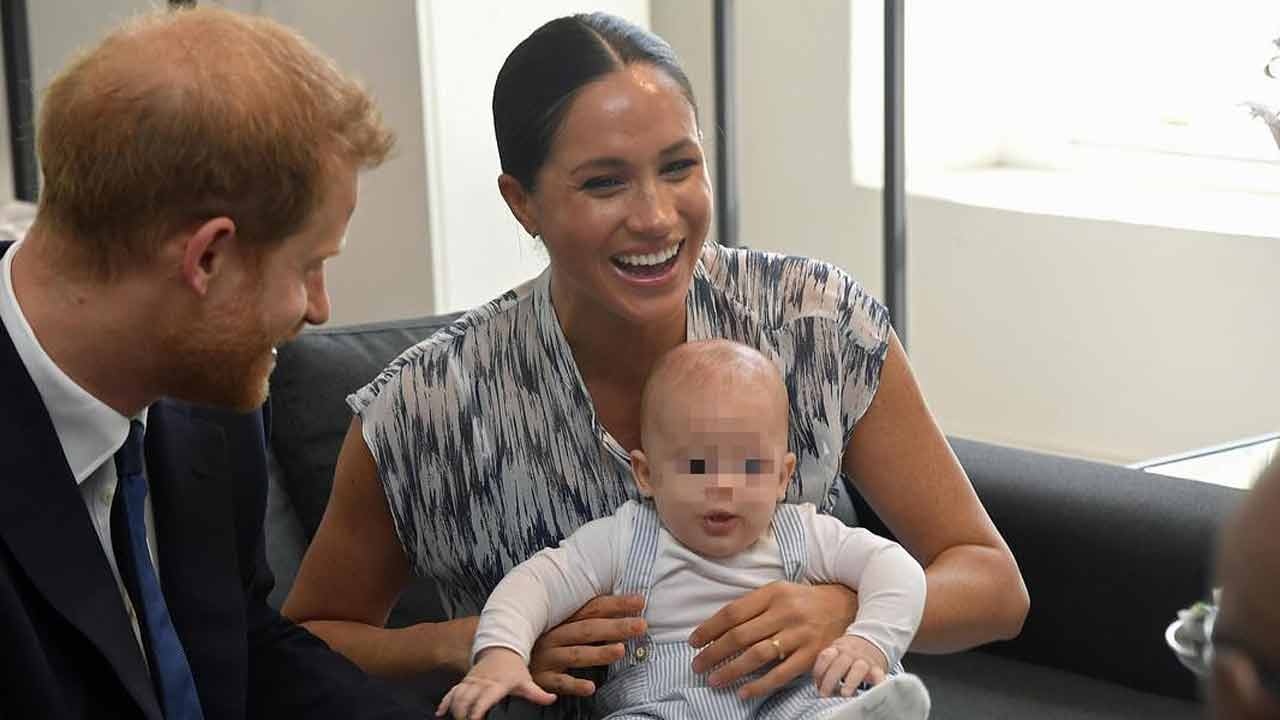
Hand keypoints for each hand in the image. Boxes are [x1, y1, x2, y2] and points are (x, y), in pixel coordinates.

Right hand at [436, 648, 554, 718]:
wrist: (501, 648)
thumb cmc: (513, 668)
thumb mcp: (526, 680)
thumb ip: (537, 693)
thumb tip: (551, 698)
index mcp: (495, 684)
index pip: (484, 698)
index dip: (477, 709)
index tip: (474, 719)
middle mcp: (481, 683)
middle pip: (466, 699)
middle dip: (461, 713)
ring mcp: (471, 682)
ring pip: (457, 696)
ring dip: (453, 709)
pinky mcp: (465, 682)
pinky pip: (452, 691)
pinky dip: (445, 702)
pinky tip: (440, 713)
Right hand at [528, 594, 647, 695]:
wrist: (503, 655)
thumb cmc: (540, 638)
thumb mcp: (559, 623)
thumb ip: (585, 616)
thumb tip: (620, 607)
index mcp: (561, 619)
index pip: (592, 608)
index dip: (616, 604)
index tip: (640, 601)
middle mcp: (555, 635)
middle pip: (588, 629)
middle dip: (616, 626)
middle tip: (641, 625)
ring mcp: (548, 657)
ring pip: (576, 654)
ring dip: (599, 652)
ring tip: (620, 650)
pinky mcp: (541, 679)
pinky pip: (559, 683)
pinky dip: (574, 684)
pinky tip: (591, 687)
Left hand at [688, 582, 857, 698]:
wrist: (845, 605)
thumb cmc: (803, 600)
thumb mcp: (778, 592)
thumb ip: (752, 606)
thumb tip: (718, 628)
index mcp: (773, 593)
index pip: (733, 612)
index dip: (710, 628)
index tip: (694, 642)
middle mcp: (785, 612)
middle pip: (741, 635)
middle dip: (714, 652)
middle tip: (697, 665)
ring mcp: (799, 635)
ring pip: (757, 655)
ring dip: (732, 670)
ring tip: (714, 680)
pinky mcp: (812, 655)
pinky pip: (782, 673)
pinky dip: (760, 685)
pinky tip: (744, 692)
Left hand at [813, 634, 887, 696]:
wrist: (871, 642)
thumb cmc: (848, 655)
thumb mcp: (836, 654)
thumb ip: (828, 667)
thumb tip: (819, 690)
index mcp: (837, 649)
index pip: (826, 657)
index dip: (819, 671)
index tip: (816, 685)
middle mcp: (851, 653)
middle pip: (839, 664)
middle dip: (830, 681)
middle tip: (824, 695)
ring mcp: (865, 660)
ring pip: (859, 668)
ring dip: (851, 682)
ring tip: (845, 695)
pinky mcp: (877, 669)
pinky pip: (878, 675)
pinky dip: (877, 684)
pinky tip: (872, 693)